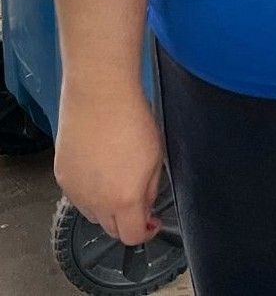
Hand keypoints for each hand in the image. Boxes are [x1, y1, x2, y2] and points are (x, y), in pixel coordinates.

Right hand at [53, 89, 164, 245]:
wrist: (100, 98)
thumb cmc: (134, 122)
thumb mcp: (155, 158)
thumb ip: (149, 190)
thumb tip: (144, 207)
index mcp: (124, 200)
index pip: (131, 236)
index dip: (145, 232)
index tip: (153, 221)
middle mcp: (96, 202)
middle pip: (110, 229)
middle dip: (127, 220)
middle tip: (139, 201)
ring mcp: (75, 191)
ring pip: (93, 214)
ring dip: (107, 207)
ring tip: (118, 180)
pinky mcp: (61, 177)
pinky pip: (77, 197)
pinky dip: (90, 192)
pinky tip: (100, 169)